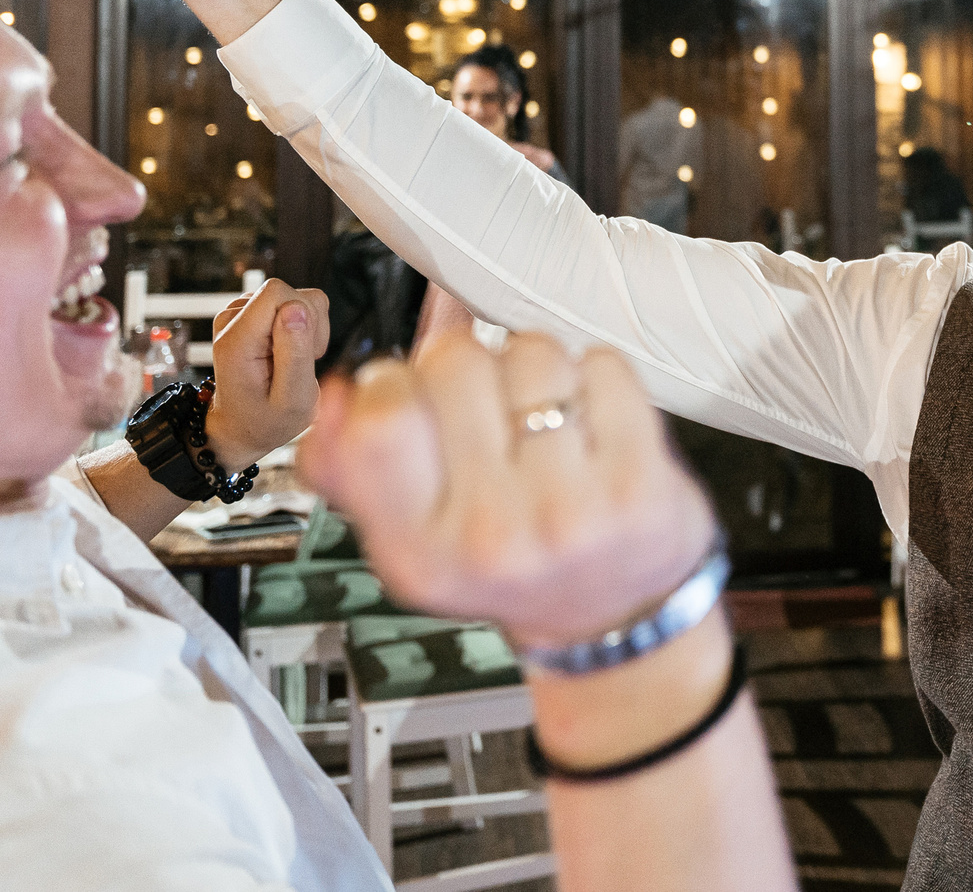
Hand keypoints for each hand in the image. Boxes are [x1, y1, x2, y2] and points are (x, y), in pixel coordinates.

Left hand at [206, 280, 329, 473]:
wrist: (242, 427)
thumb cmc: (267, 421)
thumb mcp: (292, 400)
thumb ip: (295, 353)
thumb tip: (297, 307)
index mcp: (237, 340)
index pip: (277, 292)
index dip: (305, 318)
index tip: (305, 353)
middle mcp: (231, 321)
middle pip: (287, 292)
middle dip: (309, 324)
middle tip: (302, 361)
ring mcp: (238, 315)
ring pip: (292, 296)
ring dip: (306, 327)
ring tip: (295, 360)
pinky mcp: (250, 315)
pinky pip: (289, 302)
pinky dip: (300, 326)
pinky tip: (291, 352)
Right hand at [300, 305, 716, 650]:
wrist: (614, 618)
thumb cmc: (510, 562)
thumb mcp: (412, 539)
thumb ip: (350, 467)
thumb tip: (335, 393)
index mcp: (418, 553)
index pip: (378, 423)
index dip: (390, 382)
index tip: (410, 390)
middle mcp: (491, 536)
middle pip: (454, 364)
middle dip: (467, 363)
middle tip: (485, 404)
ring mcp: (570, 510)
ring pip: (532, 353)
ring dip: (534, 366)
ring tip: (540, 415)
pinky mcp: (638, 481)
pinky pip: (602, 365)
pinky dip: (595, 376)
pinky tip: (590, 422)